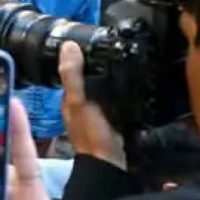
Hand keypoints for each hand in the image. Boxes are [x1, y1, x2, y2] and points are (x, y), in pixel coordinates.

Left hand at [57, 42, 126, 167]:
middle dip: (97, 62)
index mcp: (70, 98)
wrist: (113, 164)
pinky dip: (120, 89)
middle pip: (88, 76)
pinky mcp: (114, 118)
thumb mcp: (79, 102)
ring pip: (102, 86)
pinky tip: (131, 82)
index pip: (72, 68)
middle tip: (112, 43)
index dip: (79, 53)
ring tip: (124, 56)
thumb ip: (72, 76)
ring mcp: (97, 112)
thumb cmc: (92, 134)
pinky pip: (116, 97)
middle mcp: (82, 103)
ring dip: (109, 74)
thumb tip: (68, 45)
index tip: (91, 36)